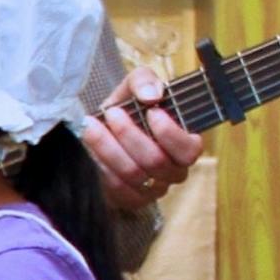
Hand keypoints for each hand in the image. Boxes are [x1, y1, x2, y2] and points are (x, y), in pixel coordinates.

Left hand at [82, 64, 203, 211]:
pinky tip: (90, 148)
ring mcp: (152, 188)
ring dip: (108, 148)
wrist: (104, 129)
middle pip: (156, 161)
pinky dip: (101, 165)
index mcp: (184, 145)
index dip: (171, 134)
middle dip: (130, 135)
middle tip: (112, 113)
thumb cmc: (129, 110)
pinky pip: (116, 188)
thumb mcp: (135, 87)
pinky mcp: (130, 199)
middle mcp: (173, 170)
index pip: (189, 150)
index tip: (151, 112)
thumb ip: (145, 81)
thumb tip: (152, 95)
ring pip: (133, 174)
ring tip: (91, 126)